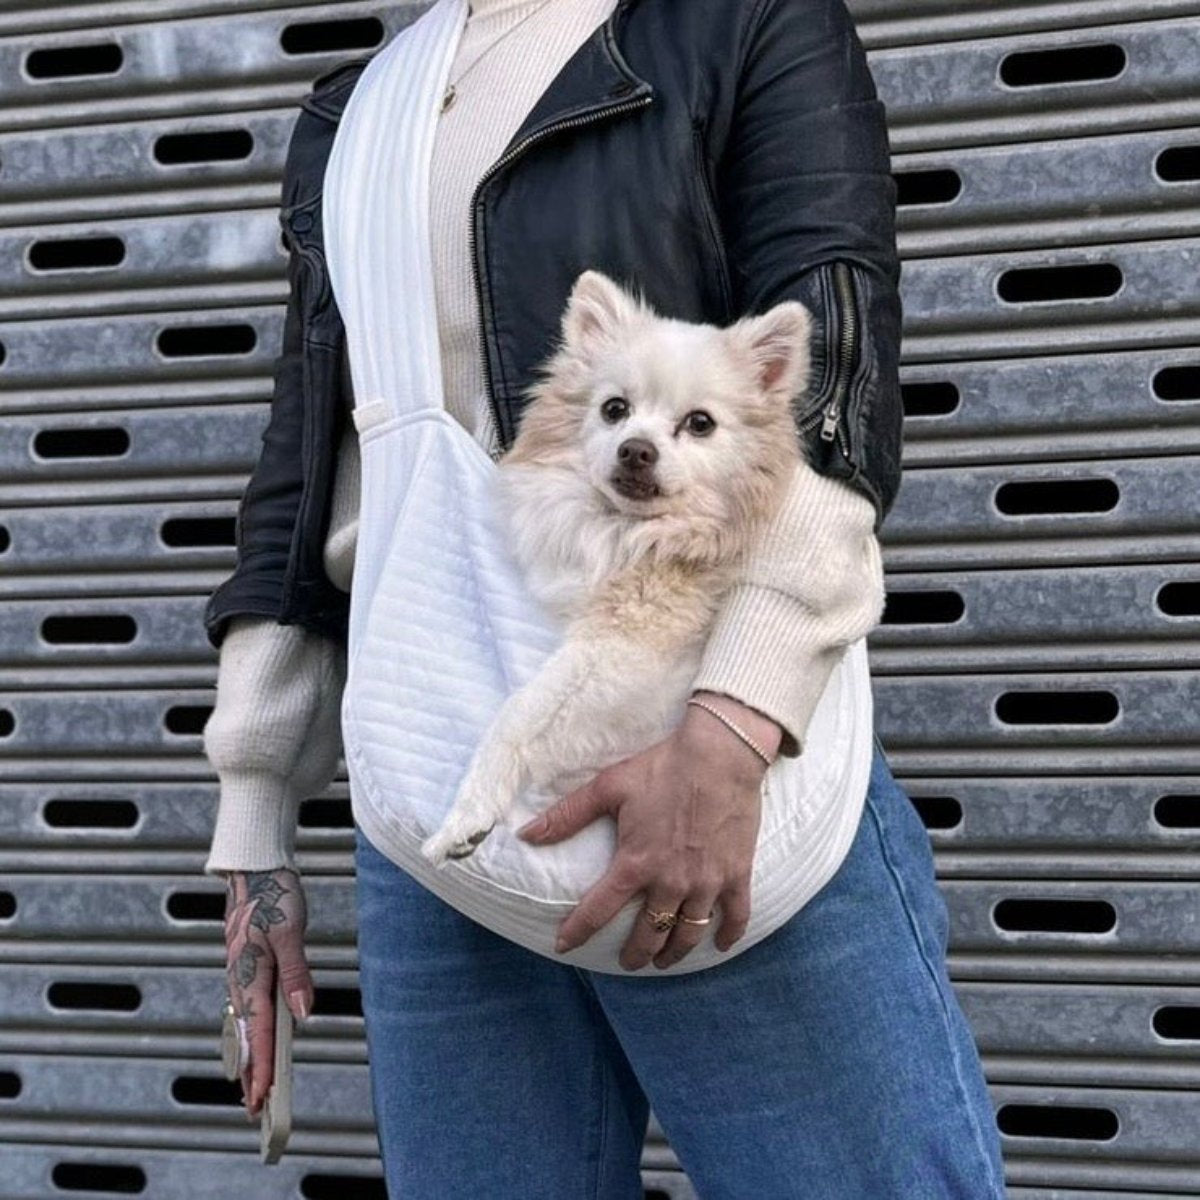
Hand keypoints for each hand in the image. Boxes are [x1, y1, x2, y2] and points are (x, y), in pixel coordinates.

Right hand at [222, 868, 313, 1117]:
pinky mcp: (246, 970)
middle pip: (247, 1038)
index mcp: (249, 977)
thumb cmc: (274, 896)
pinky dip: (251, 1035)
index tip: (262, 1097)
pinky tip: (255, 1045)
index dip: (261, 1067)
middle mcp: (241, 982)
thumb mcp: (290, 932)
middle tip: (256, 1112)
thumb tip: (303, 1012)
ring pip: (245, 1027)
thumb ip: (295, 973)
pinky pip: (247, 1011)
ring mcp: (241, 977)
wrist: (254, 872)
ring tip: (255, 1090)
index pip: (258, 1033)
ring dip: (250, 1058)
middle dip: (251, 1074)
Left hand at [517, 693, 780, 969]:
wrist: (721, 754)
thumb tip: (526, 833)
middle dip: (636, 953)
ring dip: (674, 953)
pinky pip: (736, 916)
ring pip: (689, 933)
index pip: (598, 910)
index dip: (578, 932)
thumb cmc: (662, 767)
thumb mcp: (608, 786)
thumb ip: (567, 814)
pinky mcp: (737, 874)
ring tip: (664, 960)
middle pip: (650, 934)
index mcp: (635, 862)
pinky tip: (720, 944)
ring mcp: (707, 882)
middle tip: (629, 961)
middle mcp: (670, 882)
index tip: (564, 946)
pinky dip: (728, 934)